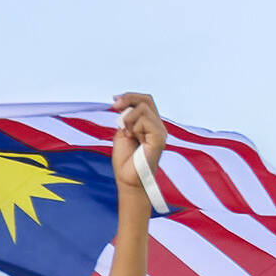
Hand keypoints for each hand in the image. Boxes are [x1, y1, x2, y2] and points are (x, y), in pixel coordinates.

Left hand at [111, 92, 167, 207]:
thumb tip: (122, 103)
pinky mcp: (159, 138)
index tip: (114, 100)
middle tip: (114, 106)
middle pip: (146, 99)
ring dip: (128, 119)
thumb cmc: (125, 160)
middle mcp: (158, 126)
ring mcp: (161, 131)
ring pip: (142, 109)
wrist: (127, 179)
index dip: (130, 96)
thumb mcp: (122, 132)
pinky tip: (134, 139)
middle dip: (128, 99)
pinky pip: (144, 120)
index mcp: (150, 124)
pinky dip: (133, 127)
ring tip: (128, 135)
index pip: (145, 100)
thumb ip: (126, 117)